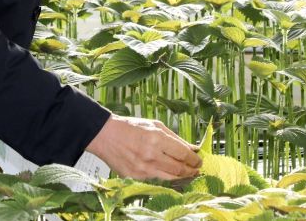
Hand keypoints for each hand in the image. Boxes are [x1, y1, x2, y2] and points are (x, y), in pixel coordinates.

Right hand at [86, 114, 201, 180]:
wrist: (106, 136)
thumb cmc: (131, 127)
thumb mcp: (155, 125)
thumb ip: (175, 138)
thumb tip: (192, 148)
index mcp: (156, 138)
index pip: (183, 154)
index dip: (194, 159)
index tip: (199, 160)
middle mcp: (151, 155)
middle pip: (179, 168)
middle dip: (191, 170)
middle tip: (196, 169)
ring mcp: (142, 168)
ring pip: (170, 178)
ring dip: (182, 177)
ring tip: (188, 173)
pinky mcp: (135, 177)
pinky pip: (156, 179)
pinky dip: (166, 177)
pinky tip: (170, 174)